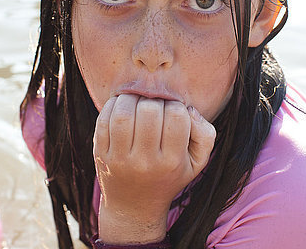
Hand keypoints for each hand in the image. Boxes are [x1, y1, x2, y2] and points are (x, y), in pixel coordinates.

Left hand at [93, 94, 215, 243]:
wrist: (133, 206)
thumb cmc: (168, 176)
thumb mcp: (196, 163)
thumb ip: (205, 134)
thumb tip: (189, 109)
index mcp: (172, 161)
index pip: (176, 115)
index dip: (175, 105)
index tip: (172, 112)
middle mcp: (145, 161)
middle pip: (149, 110)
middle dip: (153, 101)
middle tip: (154, 108)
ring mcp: (120, 158)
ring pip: (124, 111)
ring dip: (132, 99)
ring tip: (137, 104)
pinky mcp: (101, 153)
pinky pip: (104, 119)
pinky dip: (113, 105)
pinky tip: (122, 108)